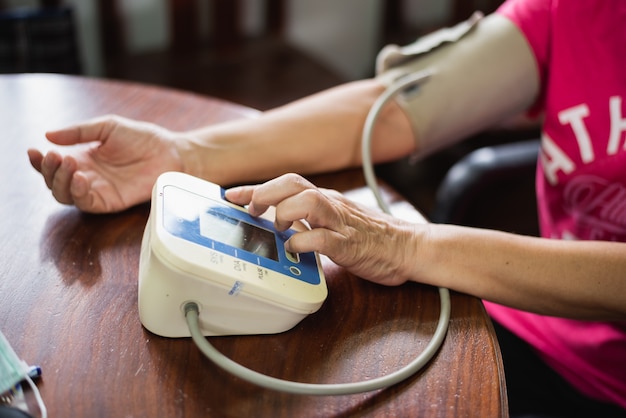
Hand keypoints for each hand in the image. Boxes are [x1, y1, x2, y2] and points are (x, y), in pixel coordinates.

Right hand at [28, 115, 184, 212]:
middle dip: (49, 171)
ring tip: (68, 164)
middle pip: (54, 182)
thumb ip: (79, 132)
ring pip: (65, 195)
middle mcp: (87, 176)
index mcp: (84, 158)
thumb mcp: (107, 127)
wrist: (170, 152)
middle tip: (55, 156)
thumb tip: (48, 135)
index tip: (34, 150)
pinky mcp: (110, 202)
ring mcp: (98, 190)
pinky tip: (81, 178)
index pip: (54, 164)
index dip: (40, 161)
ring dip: (60, 181)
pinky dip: (78, 193)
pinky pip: (86, 203)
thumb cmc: (142, 138)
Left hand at [225, 173, 419, 285]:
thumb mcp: (333, 220)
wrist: (407, 248)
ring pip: (308, 201)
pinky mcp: (350, 245)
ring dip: (284, 212)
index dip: (255, 187)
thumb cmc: (369, 237)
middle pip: (294, 183)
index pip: (287, 182)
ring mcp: (341, 223)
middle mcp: (331, 205)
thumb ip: (308, 218)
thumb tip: (277, 221)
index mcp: (325, 199)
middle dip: (265, 192)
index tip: (230, 193)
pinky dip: (303, 241)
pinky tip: (295, 248)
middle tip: (252, 209)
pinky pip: (323, 238)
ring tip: (277, 227)